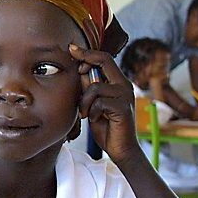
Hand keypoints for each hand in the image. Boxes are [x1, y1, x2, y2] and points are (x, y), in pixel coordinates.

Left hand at [69, 44, 140, 164]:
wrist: (120, 148)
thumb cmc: (105, 126)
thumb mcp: (93, 104)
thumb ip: (88, 88)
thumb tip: (79, 70)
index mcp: (117, 82)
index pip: (104, 59)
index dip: (87, 52)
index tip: (71, 48)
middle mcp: (124, 85)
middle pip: (104, 61)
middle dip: (85, 61)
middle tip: (77, 71)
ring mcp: (125, 96)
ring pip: (95, 87)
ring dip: (84, 101)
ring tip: (85, 113)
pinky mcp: (123, 108)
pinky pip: (99, 102)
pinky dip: (92, 112)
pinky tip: (94, 120)